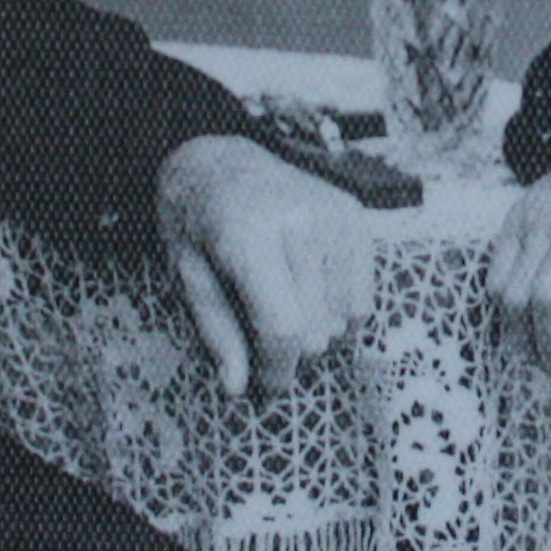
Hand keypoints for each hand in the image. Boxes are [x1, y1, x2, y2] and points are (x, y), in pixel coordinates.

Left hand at [157, 132, 374, 397]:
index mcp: (249, 235)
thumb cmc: (194, 225)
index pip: (282, 327)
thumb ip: (217, 333)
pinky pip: (364, 295)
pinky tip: (309, 293)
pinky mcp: (354, 214)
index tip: (267, 386)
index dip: (276, 370)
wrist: (217, 161)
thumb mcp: (187, 278)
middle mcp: (299, 221)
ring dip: (318, 331)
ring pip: (345, 319)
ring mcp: (333, 214)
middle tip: (264, 338)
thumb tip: (238, 389)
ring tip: (285, 309)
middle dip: (290, 352)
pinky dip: (340, 310)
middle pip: (316, 330)